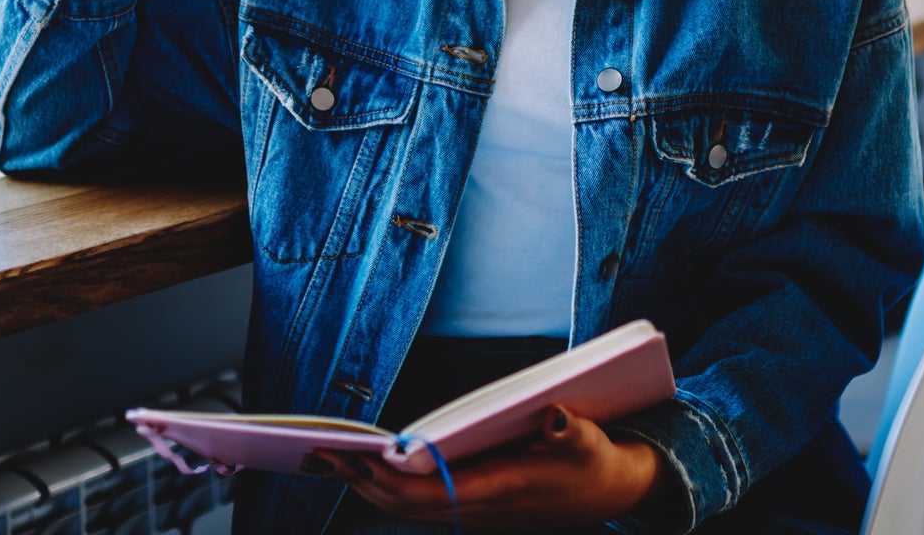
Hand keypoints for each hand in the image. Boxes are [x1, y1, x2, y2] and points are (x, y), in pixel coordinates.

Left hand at [311, 406, 661, 529]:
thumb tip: (556, 415)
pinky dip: (385, 486)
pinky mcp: (472, 503)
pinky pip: (417, 502)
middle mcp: (477, 507)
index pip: (429, 495)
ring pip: (406, 507)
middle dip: (358, 481)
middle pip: (404, 505)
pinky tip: (365, 468)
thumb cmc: (594, 460)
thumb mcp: (589, 440)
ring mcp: (472, 509)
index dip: (389, 481)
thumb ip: (571, 428)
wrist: (609, 491)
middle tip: (314, 453)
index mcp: (498, 490)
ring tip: (326, 457)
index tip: (355, 458)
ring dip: (364, 485)